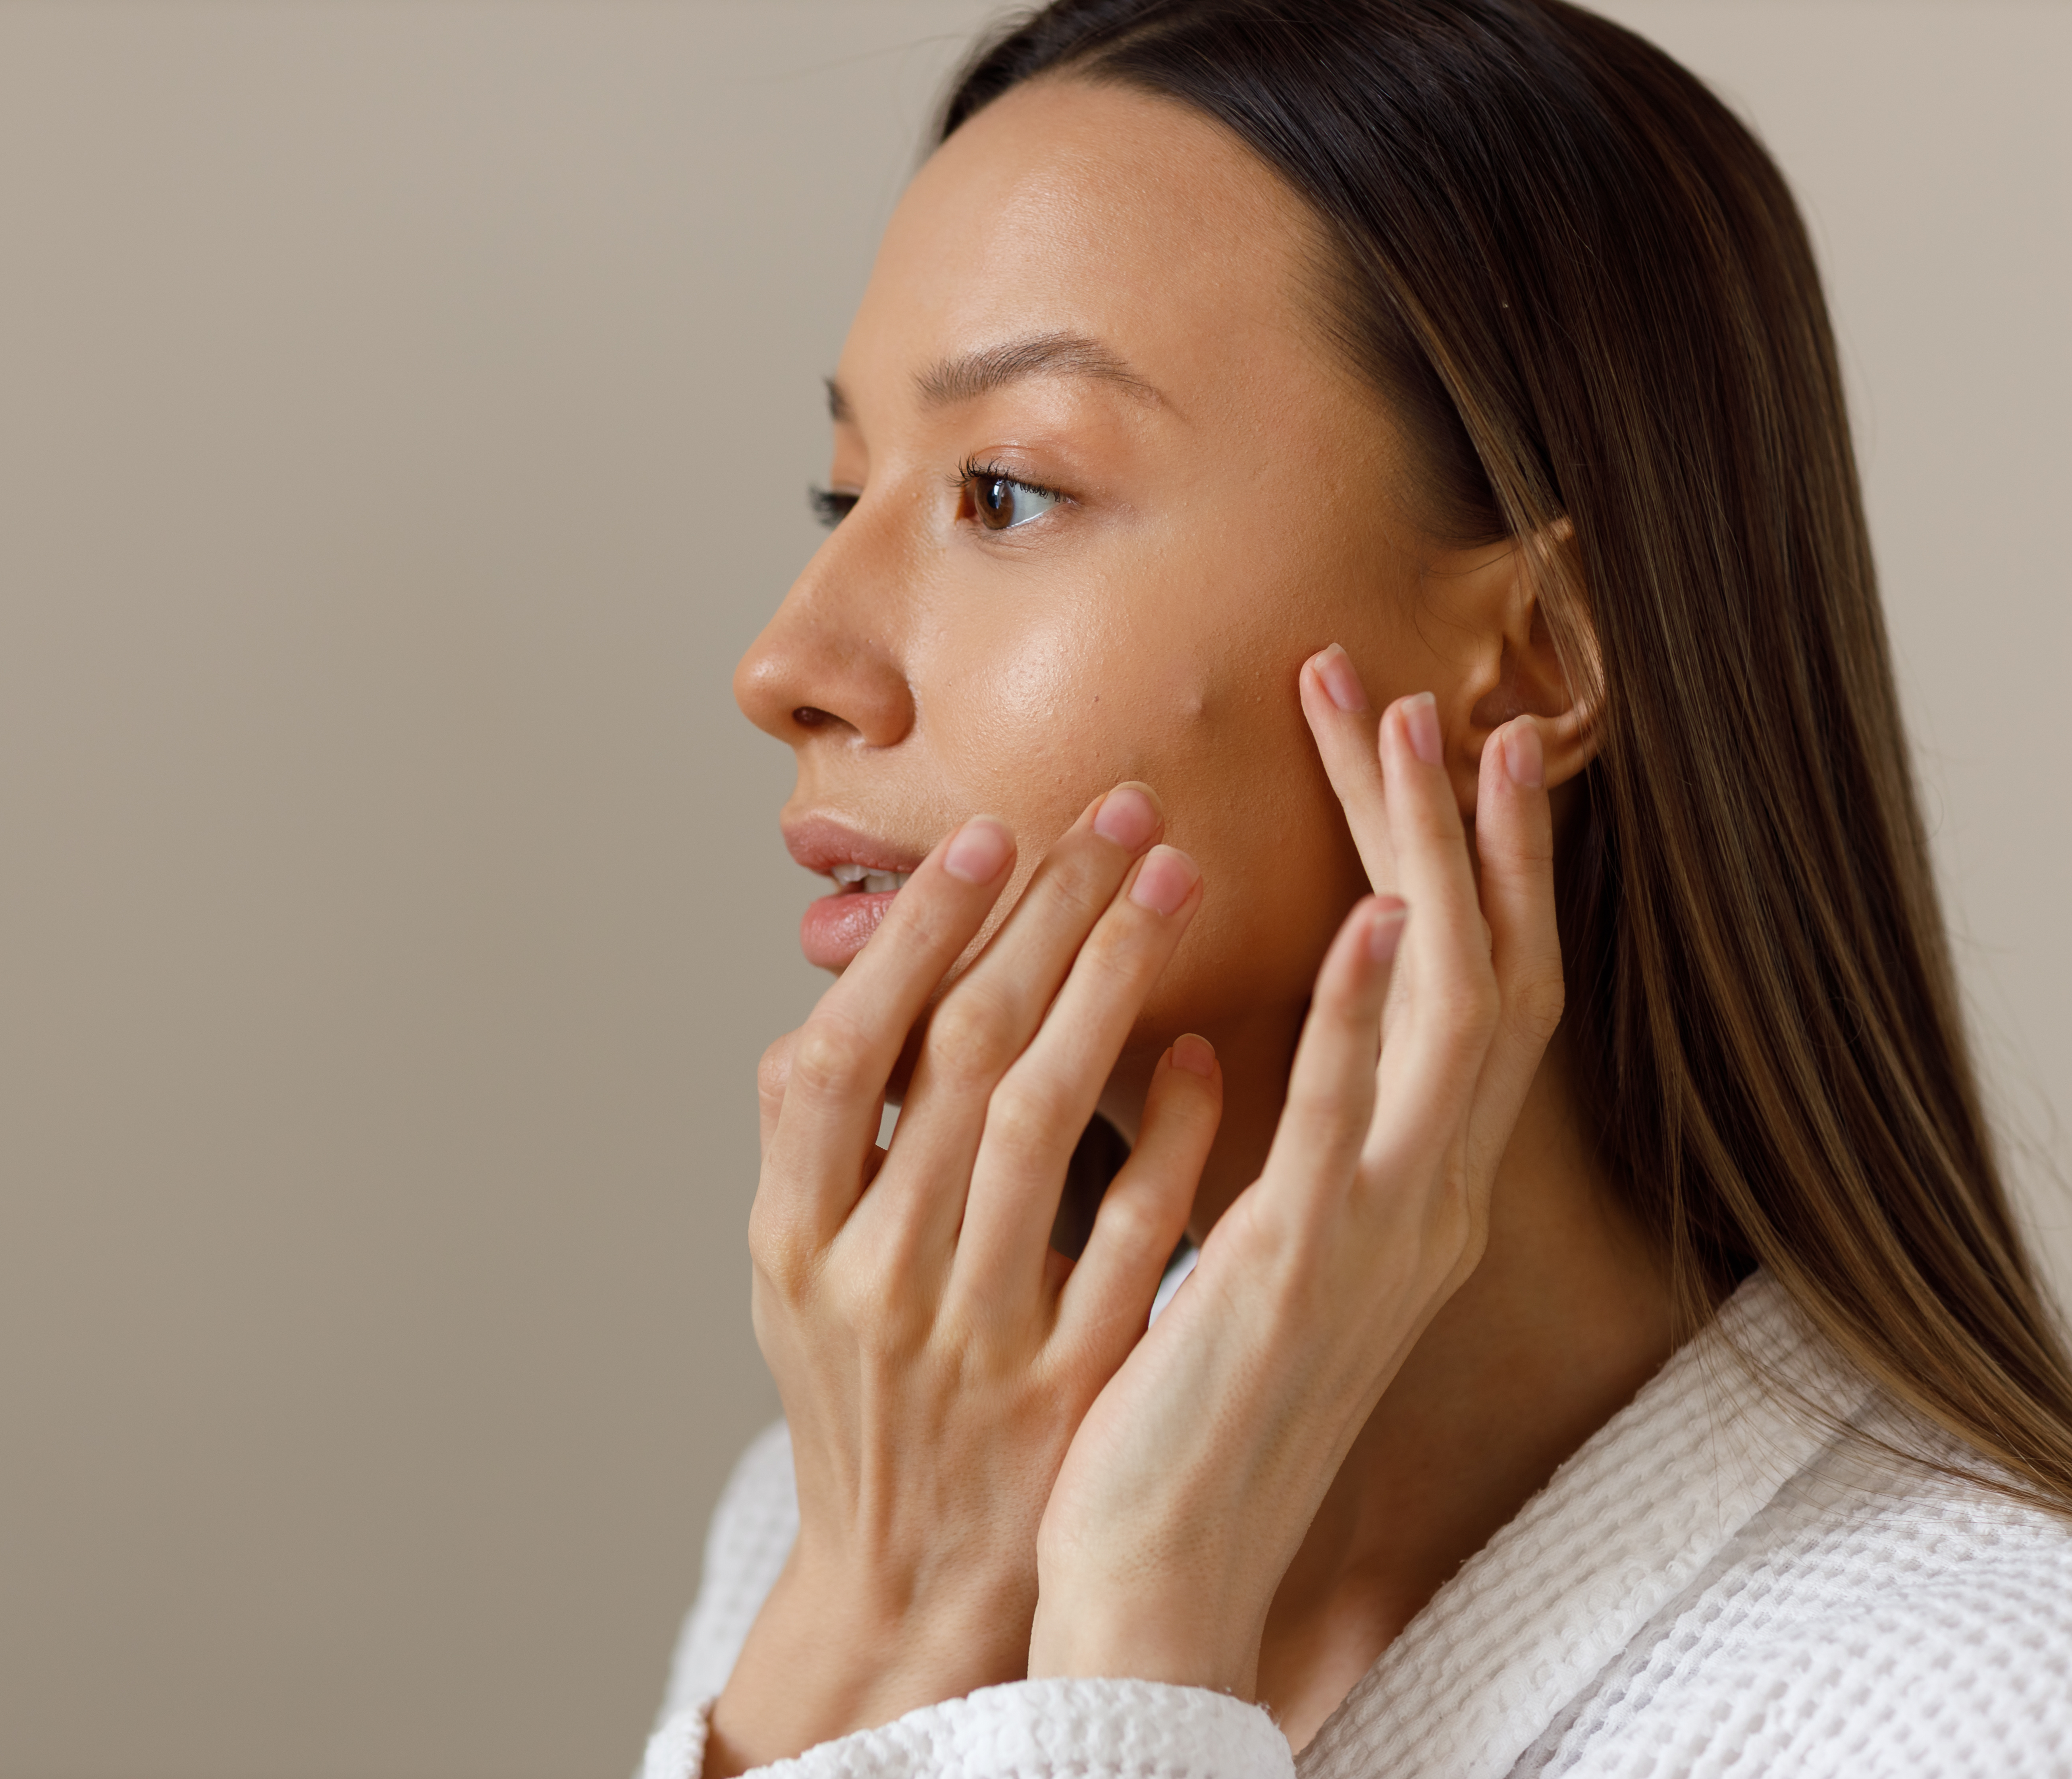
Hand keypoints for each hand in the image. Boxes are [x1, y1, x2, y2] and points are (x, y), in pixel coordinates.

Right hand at [706, 787, 1221, 1772]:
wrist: (912, 1580)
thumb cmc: (856, 1395)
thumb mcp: (789, 1273)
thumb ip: (809, 1141)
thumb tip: (838, 992)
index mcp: (794, 1234)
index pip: (851, 1049)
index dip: (919, 934)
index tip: (992, 836)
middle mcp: (877, 1275)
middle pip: (962, 1058)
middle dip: (1046, 917)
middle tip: (1120, 810)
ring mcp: (979, 1333)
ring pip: (1050, 1125)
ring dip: (1115, 986)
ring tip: (1174, 881)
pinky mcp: (1075, 1382)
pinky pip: (1135, 1238)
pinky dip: (1171, 1140)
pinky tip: (1208, 1055)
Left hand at [1027, 650, 1561, 1699]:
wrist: (1161, 1564)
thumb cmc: (1185, 1406)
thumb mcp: (1238, 1253)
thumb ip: (1245, 1152)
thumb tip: (1196, 1048)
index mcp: (1404, 1198)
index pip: (1461, 995)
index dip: (1467, 869)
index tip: (1442, 750)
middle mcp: (1425, 1206)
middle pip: (1484, 973)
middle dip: (1466, 833)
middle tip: (1442, 700)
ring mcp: (1379, 1238)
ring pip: (1447, 1018)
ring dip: (1433, 870)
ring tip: (1419, 741)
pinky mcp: (1301, 1274)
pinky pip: (1351, 1124)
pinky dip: (1369, 1017)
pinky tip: (1374, 919)